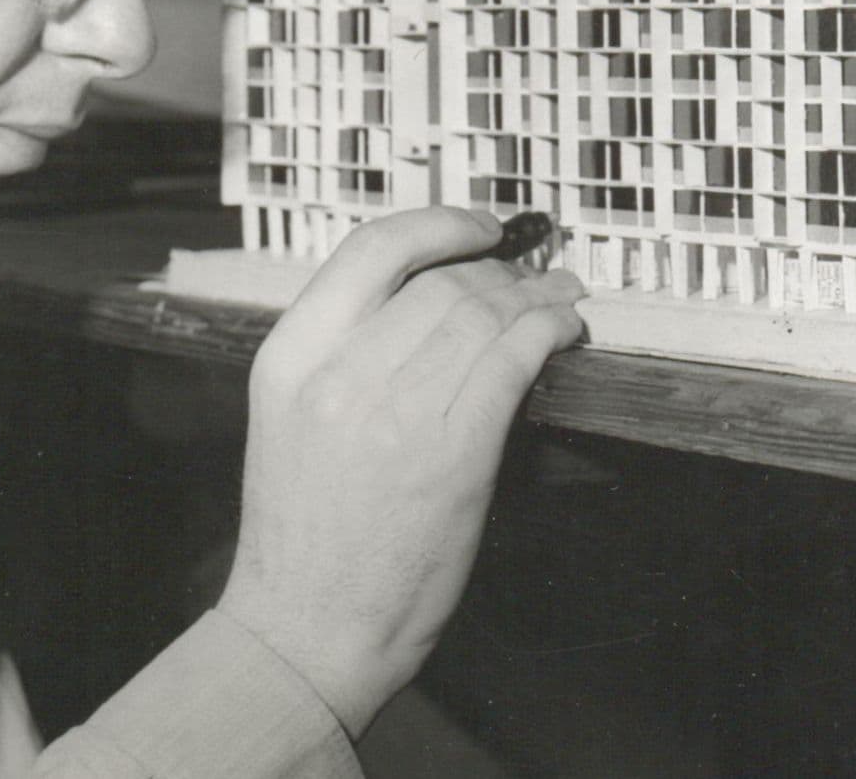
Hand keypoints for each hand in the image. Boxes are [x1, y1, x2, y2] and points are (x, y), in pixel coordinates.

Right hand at [213, 206, 586, 737]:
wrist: (304, 631)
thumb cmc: (304, 534)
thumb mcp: (292, 420)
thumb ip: (343, 354)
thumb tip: (430, 298)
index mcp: (289, 358)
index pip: (370, 250)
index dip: (438, 224)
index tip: (479, 227)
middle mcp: (339, 375)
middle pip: (440, 282)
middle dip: (500, 272)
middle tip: (533, 278)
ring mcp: (396, 415)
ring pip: (483, 316)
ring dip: (535, 297)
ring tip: (561, 299)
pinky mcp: (452, 457)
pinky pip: (513, 361)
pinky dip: (550, 332)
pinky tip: (565, 332)